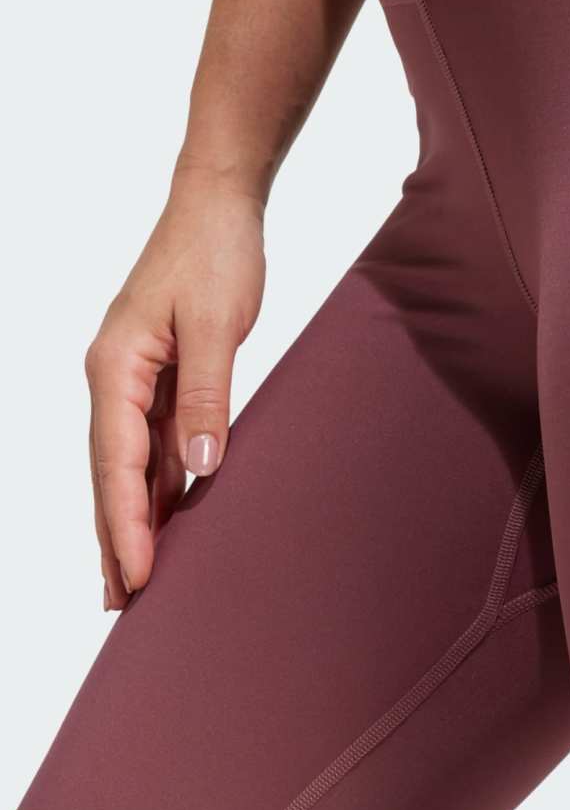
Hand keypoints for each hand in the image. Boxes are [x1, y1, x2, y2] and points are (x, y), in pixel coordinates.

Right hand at [84, 169, 264, 608]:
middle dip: (113, 537)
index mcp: (115, 367)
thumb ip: (208, 397)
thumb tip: (200, 468)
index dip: (123, 525)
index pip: (115, 463)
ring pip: (131, 462)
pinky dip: (160, 481)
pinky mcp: (165, 373)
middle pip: (110, 473)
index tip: (134, 578)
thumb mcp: (218, 325)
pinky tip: (170, 514)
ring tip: (137, 576)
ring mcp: (137, 376)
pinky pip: (156, 440)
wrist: (219, 205)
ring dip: (134, 516)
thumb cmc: (215, 254)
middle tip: (121, 604)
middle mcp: (116, 377)